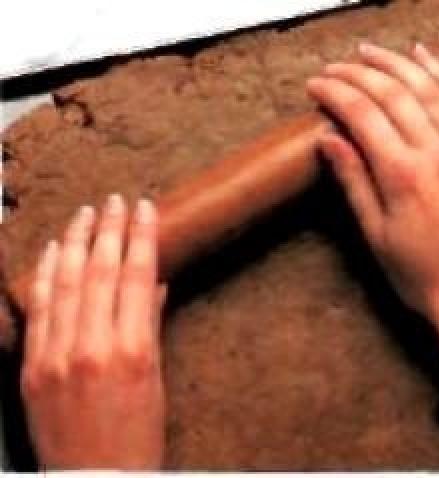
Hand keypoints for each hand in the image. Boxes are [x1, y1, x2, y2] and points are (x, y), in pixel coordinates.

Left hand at [21, 195, 166, 469]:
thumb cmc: (137, 434)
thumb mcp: (156, 378)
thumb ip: (151, 326)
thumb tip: (154, 287)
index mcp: (132, 350)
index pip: (138, 276)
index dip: (142, 237)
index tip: (145, 209)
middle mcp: (92, 346)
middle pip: (103, 271)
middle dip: (111, 229)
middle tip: (116, 201)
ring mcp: (56, 355)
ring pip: (68, 283)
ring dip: (78, 242)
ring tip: (87, 213)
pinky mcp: (32, 366)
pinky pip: (39, 309)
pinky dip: (46, 275)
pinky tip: (55, 249)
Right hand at [307, 44, 438, 422]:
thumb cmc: (423, 274)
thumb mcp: (376, 235)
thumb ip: (354, 182)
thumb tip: (330, 141)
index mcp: (403, 175)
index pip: (363, 114)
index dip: (335, 93)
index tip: (315, 85)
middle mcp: (435, 151)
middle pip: (392, 92)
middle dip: (358, 72)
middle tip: (333, 67)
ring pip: (426, 86)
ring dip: (394, 63)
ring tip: (368, 51)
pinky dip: (437, 73)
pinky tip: (422, 56)